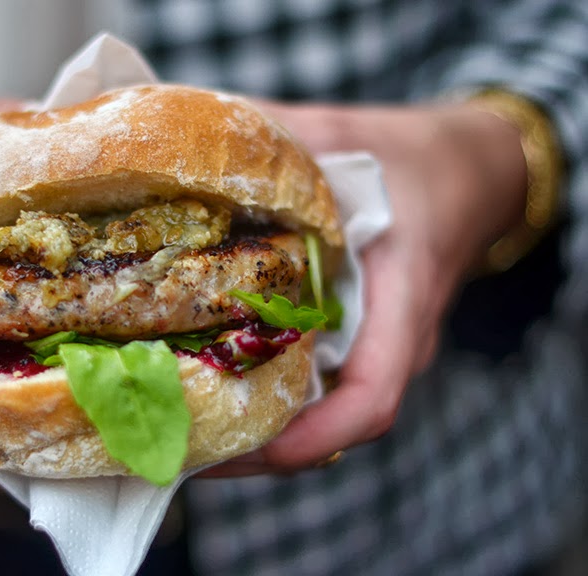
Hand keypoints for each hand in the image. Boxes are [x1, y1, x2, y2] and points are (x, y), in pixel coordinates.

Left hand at [203, 103, 526, 475]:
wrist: (463, 172)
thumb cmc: (409, 160)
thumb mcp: (344, 137)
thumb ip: (273, 137)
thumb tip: (184, 132)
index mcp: (401, 298)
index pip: (371, 399)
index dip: (309, 437)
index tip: (243, 446)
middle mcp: (392, 344)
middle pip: (330, 428)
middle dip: (254, 448)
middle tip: (173, 439)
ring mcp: (376, 351)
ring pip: (319, 418)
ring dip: (253, 434)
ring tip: (176, 424)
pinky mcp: (359, 344)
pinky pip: (315, 391)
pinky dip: (264, 402)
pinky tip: (206, 387)